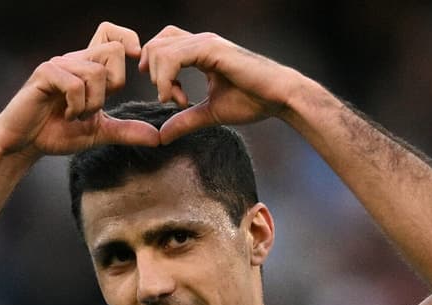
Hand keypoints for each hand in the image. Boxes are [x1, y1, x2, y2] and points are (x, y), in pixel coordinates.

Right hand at [0, 22, 159, 157]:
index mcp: (88, 67)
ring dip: (92, 103)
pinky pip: (75, 84)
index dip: (128, 40)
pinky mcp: (44, 74)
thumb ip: (126, 132)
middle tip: (96, 107)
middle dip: (115, 84)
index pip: (111, 33)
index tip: (133, 64)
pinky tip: (65, 115)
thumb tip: (157, 138)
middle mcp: (75, 60)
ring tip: (76, 116)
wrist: (24, 144)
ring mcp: (59, 64)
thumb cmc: (56, 133)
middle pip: (114, 50)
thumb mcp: (98, 132)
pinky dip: (75, 106)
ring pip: (97, 72)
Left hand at [139, 26, 299, 143]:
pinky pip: (173, 57)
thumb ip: (185, 121)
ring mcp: (205, 42)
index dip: (155, 71)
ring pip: (159, 49)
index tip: (169, 98)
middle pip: (154, 45)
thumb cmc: (253, 101)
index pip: (161, 46)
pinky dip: (166, 79)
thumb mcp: (210, 113)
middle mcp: (200, 41)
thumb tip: (161, 136)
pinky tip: (178, 98)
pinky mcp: (211, 49)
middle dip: (152, 74)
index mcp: (200, 51)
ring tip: (176, 101)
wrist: (280, 97)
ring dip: (159, 79)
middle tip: (170, 99)